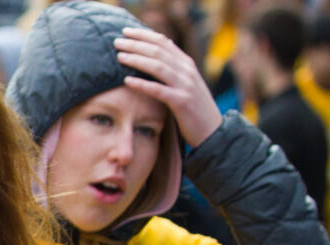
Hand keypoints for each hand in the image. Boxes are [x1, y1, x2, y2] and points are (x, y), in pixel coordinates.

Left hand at [114, 27, 223, 145]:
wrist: (212, 130)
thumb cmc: (193, 107)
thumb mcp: (185, 82)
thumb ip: (173, 68)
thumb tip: (157, 52)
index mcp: (186, 63)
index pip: (163, 42)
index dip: (144, 34)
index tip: (126, 31)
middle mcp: (187, 71)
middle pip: (158, 51)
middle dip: (136, 44)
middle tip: (117, 41)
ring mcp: (186, 86)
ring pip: (158, 67)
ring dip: (137, 59)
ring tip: (119, 56)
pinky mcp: (182, 102)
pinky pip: (159, 91)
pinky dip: (142, 84)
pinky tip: (127, 80)